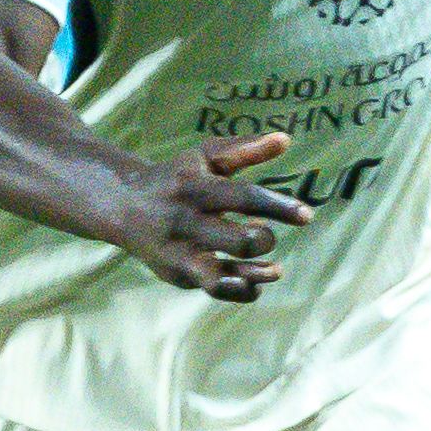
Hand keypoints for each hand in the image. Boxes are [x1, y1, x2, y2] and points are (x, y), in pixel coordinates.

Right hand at [109, 132, 314, 303]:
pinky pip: (217, 291)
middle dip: (264, 239)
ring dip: (256, 274)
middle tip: (265, 232)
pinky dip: (244, 291)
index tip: (307, 215)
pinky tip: (257, 281)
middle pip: (238, 241)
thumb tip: (286, 139)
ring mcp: (179, 253)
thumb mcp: (204, 156)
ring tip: (274, 268)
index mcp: (193, 187)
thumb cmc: (176, 177)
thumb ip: (244, 149)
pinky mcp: (178, 275)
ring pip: (222, 277)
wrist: (123, 207)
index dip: (279, 207)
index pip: (244, 198)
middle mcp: (184, 222)